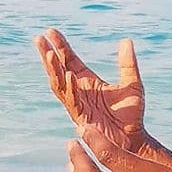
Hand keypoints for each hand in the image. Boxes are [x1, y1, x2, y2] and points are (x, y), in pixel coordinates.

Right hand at [36, 28, 171, 169]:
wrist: (133, 139)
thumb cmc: (131, 114)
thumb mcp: (132, 84)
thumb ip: (127, 63)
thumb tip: (126, 40)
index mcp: (88, 82)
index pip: (69, 61)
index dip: (60, 47)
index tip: (50, 32)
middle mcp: (79, 92)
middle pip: (58, 70)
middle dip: (48, 55)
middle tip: (38, 38)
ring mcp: (78, 104)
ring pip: (59, 84)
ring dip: (53, 69)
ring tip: (48, 53)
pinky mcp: (81, 117)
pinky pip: (72, 100)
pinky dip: (70, 87)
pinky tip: (69, 74)